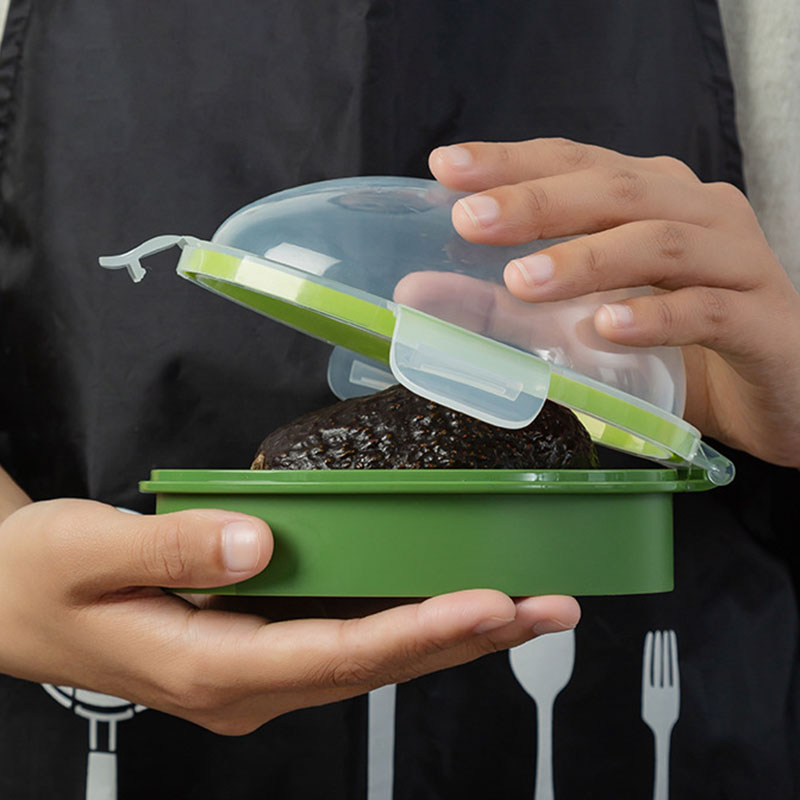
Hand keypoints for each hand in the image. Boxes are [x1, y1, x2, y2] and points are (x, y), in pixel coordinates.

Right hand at [0, 499, 578, 733]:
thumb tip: (262, 540)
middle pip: (373, 665)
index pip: (333, 654)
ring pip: (369, 661)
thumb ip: (177, 546)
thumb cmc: (46, 576)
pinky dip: (406, 627)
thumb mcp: (93, 551)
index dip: (416, 631)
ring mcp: (256, 675)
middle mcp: (246, 686)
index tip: (488, 605)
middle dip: (464, 638)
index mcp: (210, 667)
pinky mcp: (259, 652)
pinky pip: (347, 645)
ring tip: (524, 609)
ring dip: (449, 636)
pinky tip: (448, 607)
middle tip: (547, 608)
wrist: (10, 603)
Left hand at [429, 138, 799, 467]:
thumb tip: (421, 290)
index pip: (576, 162)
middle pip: (613, 190)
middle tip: (472, 220)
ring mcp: (737, 260)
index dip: (513, 161)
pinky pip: (707, 308)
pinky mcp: (764, 318)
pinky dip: (655, 316)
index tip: (448, 167)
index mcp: (652, 198)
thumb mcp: (590, 315)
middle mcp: (696, 211)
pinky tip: (607, 328)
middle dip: (537, 202)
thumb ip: (514, 303)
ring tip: (523, 283)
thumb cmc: (680, 344)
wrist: (784, 386)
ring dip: (586, 260)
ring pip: (659, 241)